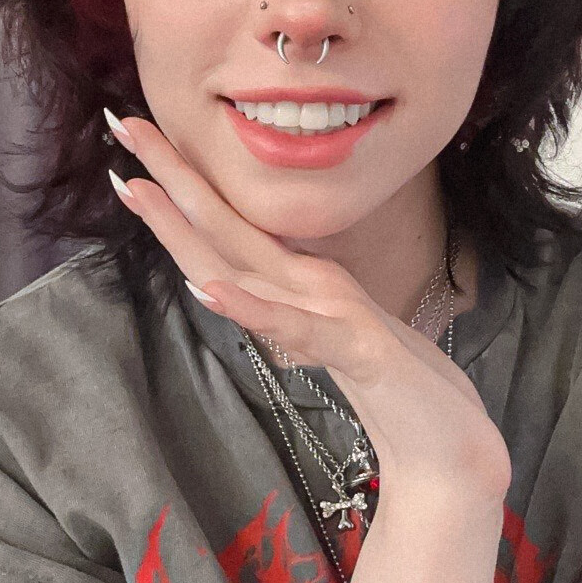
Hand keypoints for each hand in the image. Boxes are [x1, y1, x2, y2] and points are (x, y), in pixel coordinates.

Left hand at [106, 113, 511, 500]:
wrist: (458, 457)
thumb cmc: (401, 401)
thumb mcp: (333, 353)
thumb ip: (291, 319)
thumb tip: (235, 292)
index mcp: (304, 291)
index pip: (230, 239)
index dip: (179, 198)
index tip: (128, 158)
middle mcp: (316, 293)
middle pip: (229, 233)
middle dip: (173, 180)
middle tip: (123, 125)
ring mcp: (339, 319)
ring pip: (250, 266)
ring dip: (193, 225)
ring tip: (141, 186)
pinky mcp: (365, 355)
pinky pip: (300, 331)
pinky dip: (255, 308)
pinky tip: (210, 289)